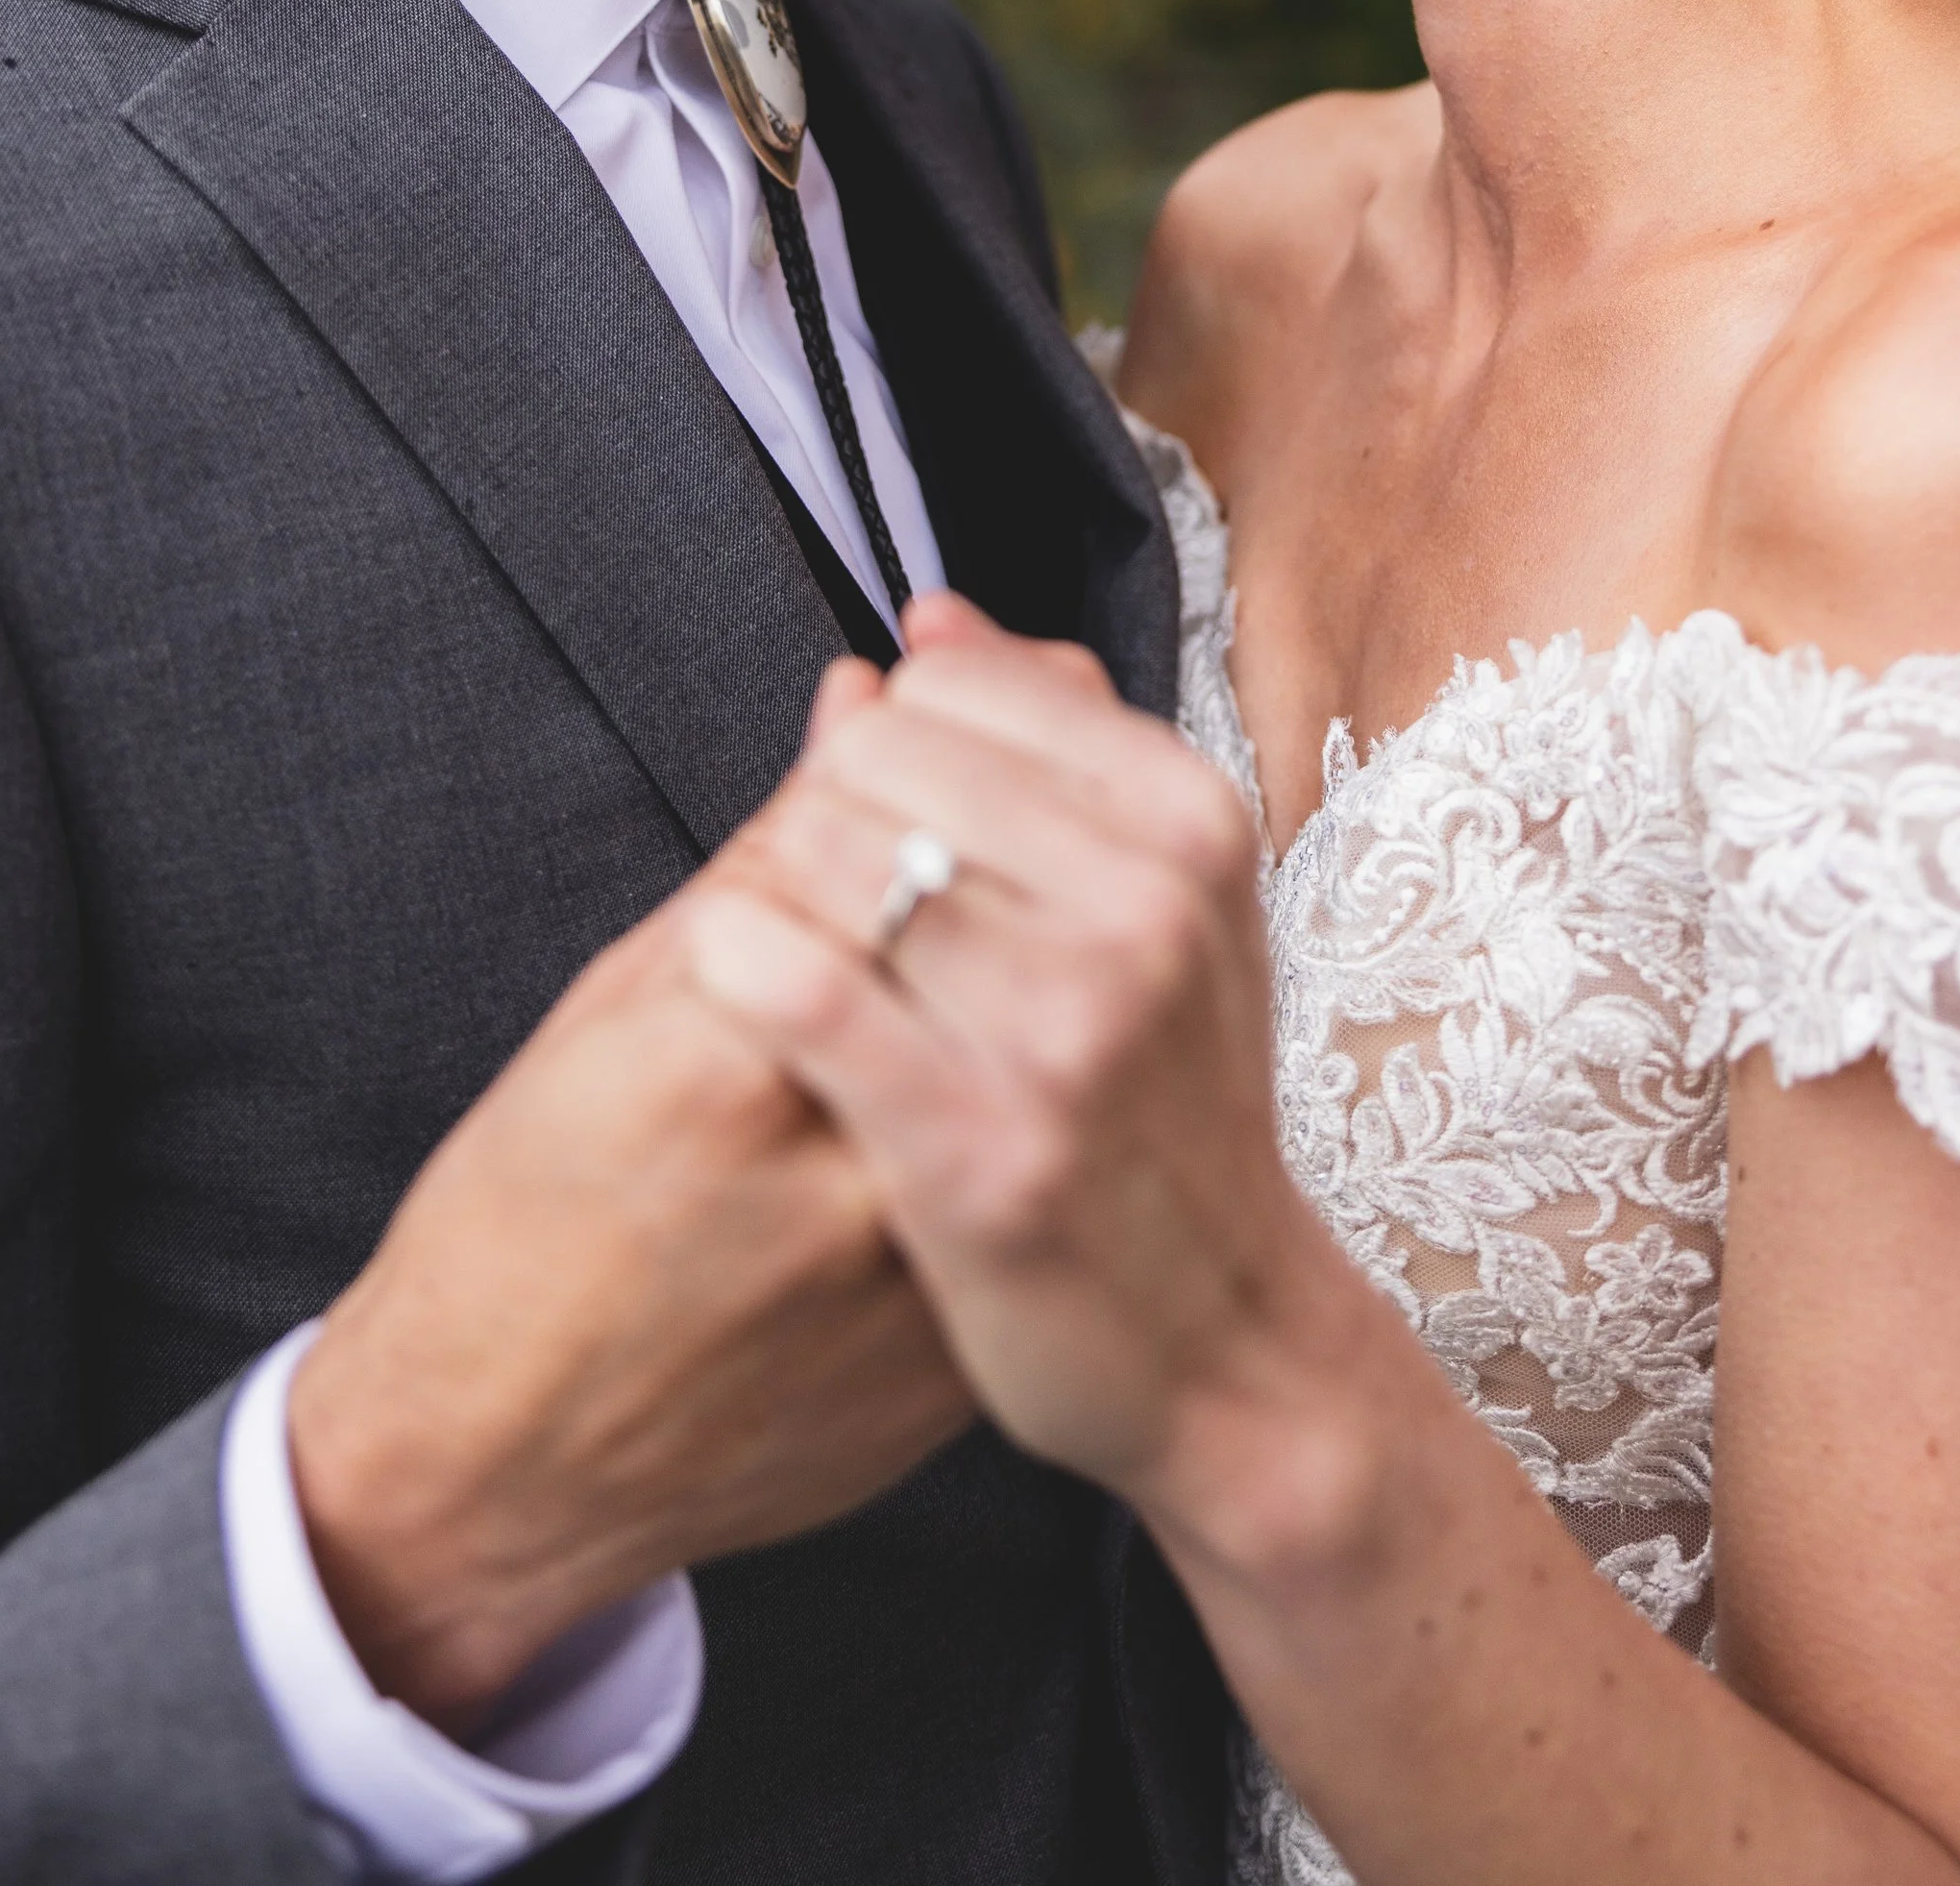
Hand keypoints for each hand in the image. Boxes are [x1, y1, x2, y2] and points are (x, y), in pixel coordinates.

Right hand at [287, 816, 973, 1732]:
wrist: (506, 1468)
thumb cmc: (525, 1226)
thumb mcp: (611, 1008)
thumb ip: (771, 853)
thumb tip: (871, 700)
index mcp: (730, 1064)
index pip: (883, 844)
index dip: (910, 764)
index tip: (901, 731)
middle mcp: (844, 1170)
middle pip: (982, 933)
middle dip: (979, 839)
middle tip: (950, 801)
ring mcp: (916, 1271)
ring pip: (1027, 1045)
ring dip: (1017, 951)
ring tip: (961, 923)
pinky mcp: (958, 1343)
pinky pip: (1019, 1165)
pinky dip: (1011, 1086)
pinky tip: (980, 1047)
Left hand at [684, 597, 1348, 1518]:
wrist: (1226, 1343)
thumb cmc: (1167, 1105)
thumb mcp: (1162, 901)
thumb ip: (1050, 742)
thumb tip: (930, 616)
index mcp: (1188, 823)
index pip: (953, 679)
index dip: (891, 738)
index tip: (899, 815)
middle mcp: (1142, 911)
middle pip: (877, 753)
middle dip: (829, 810)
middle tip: (838, 901)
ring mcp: (1066, 1032)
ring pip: (826, 854)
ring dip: (779, 893)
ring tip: (800, 956)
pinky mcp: (973, 1148)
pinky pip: (798, 989)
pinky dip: (738, 964)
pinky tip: (733, 983)